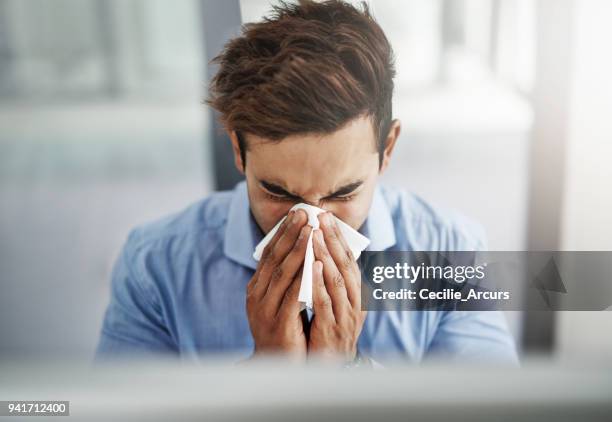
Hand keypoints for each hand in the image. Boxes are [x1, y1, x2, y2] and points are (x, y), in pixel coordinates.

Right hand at [246, 209, 311, 359]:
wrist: (277, 368)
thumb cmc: (283, 332)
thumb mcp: (280, 302)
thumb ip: (287, 280)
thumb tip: (302, 251)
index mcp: (257, 288)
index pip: (269, 254)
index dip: (283, 233)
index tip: (296, 214)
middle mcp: (257, 296)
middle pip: (274, 258)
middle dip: (289, 234)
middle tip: (303, 214)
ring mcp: (265, 309)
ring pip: (282, 273)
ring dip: (297, 250)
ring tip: (310, 230)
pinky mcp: (278, 323)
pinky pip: (292, 295)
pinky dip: (302, 277)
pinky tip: (314, 263)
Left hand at [309, 212, 366, 361]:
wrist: (328, 368)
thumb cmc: (329, 330)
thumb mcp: (335, 302)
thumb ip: (331, 279)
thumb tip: (321, 250)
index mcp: (356, 293)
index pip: (348, 260)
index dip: (338, 238)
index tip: (326, 217)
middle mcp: (355, 302)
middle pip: (346, 265)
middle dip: (333, 240)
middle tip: (322, 218)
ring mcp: (346, 316)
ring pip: (338, 280)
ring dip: (326, 256)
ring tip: (315, 235)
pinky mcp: (332, 329)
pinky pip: (326, 303)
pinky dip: (320, 284)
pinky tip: (312, 267)